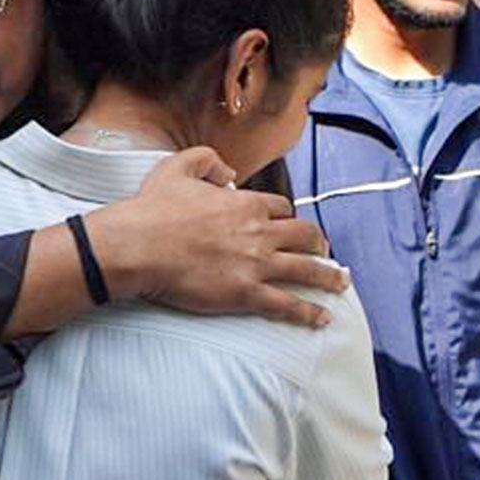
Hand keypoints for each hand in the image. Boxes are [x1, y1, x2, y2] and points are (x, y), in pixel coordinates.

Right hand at [91, 146, 348, 327]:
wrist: (138, 246)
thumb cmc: (153, 209)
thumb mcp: (178, 167)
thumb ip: (207, 160)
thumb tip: (229, 173)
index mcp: (245, 205)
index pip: (281, 208)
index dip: (287, 216)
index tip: (289, 224)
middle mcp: (259, 233)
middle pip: (304, 236)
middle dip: (318, 243)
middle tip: (325, 251)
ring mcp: (256, 264)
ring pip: (306, 270)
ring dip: (328, 277)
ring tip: (341, 283)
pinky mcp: (247, 293)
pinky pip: (288, 304)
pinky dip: (309, 312)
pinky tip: (323, 318)